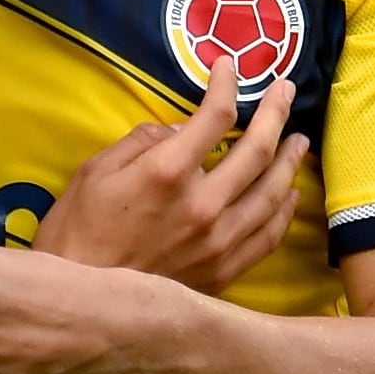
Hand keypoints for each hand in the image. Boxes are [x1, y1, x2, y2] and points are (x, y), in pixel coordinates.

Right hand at [34, 57, 307, 292]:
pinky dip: (283, 210)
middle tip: (286, 91)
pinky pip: (267, 235)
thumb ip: (141, 143)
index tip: (228, 66)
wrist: (80, 307)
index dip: (225, 84)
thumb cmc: (76, 233)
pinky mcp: (223, 271)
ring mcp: (218, 241)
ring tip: (298, 140)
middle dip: (275, 113)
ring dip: (289, 161)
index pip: (215, 116)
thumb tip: (179, 131)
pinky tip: (288, 194)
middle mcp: (202, 205)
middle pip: (257, 151)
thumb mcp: (93, 172)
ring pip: (272, 193)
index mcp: (167, 173)